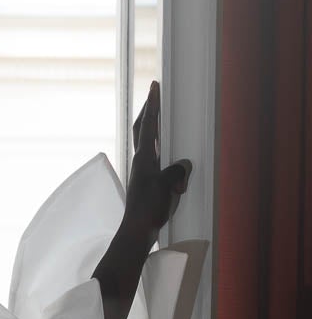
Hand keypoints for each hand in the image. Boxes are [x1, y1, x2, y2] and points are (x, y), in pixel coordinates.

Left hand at [124, 79, 190, 239]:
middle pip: (142, 129)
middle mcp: (140, 162)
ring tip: (160, 117)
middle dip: (149, 111)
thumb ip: (176, 171)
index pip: (148, 125)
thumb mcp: (167, 187)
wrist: (137, 231)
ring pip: (147, 143)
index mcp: (144, 158)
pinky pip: (155, 159)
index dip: (152, 105)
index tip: (154, 87)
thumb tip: (183, 166)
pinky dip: (160, 149)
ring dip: (153, 128)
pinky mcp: (146, 182)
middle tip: (154, 95)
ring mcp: (142, 172)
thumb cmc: (149, 210)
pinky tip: (164, 150)